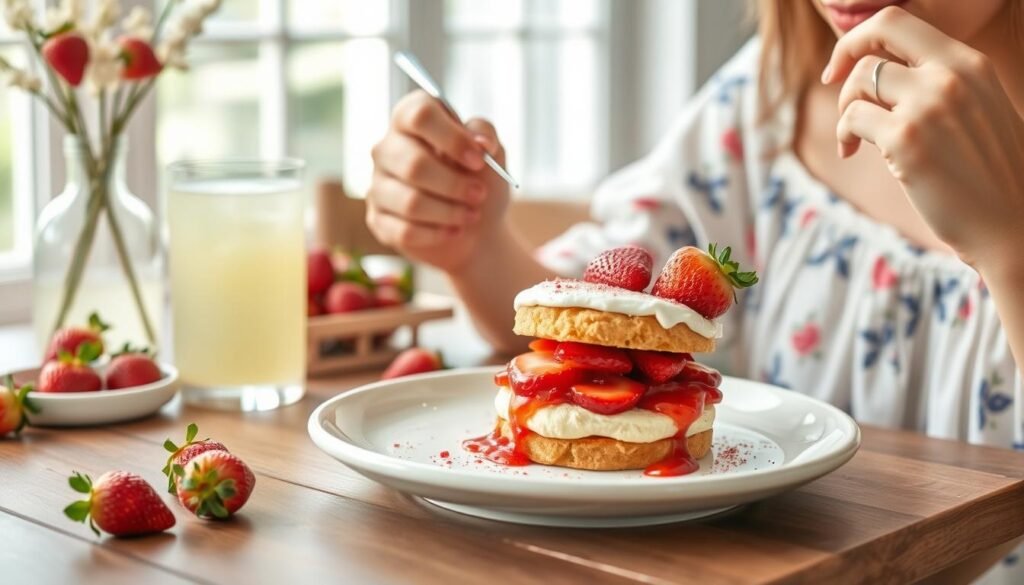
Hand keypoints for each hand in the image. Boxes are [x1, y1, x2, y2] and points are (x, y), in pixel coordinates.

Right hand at [367, 90, 509, 272]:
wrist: (478, 229)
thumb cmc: (480, 182)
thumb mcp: (491, 152)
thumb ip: (485, 134)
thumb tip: (481, 140)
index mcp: (411, 121)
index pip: (419, 114)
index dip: (452, 138)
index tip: (478, 161)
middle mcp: (387, 148)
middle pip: (414, 163)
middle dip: (454, 184)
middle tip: (479, 194)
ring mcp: (379, 185)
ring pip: (410, 202)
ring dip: (449, 212)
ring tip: (471, 215)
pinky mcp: (379, 219)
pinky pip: (404, 230)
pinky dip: (437, 234)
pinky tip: (453, 231)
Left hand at [823, 7, 1023, 271]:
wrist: (1012, 225)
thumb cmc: (989, 177)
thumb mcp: (976, 111)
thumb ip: (940, 86)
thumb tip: (882, 76)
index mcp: (971, 64)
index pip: (900, 21)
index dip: (860, 36)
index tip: (844, 65)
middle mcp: (951, 76)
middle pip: (875, 35)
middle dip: (844, 56)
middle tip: (832, 84)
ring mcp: (928, 105)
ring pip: (858, 81)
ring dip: (845, 108)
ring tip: (854, 137)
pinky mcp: (905, 139)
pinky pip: (851, 118)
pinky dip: (843, 134)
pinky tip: (853, 152)